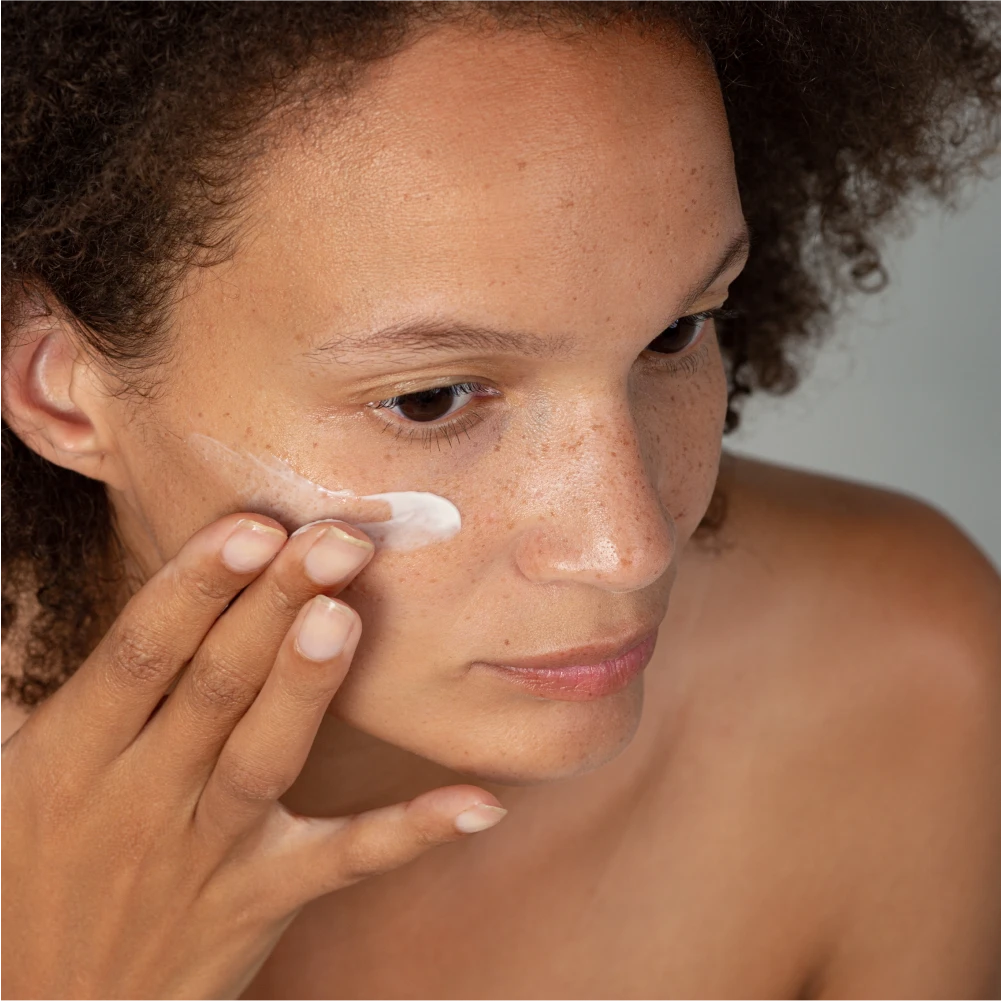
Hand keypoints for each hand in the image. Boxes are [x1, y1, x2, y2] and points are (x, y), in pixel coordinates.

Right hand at [0, 514, 505, 1000]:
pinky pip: (339, 863)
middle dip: (274, 606)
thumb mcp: (21, 778)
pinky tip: (479, 803)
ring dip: (306, 687)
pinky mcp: (255, 903)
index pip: (140, 651)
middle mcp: (138, 798)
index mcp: (69, 754)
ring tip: (348, 616)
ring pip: (263, 759)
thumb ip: (89, 695)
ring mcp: (202, 854)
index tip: (253, 528)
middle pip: (214, 686)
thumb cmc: (35, 871)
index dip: (195, 586)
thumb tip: (134, 595)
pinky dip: (410, 834)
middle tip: (334, 540)